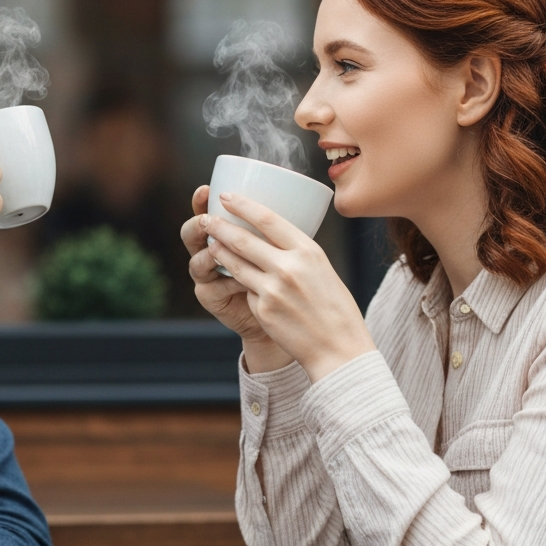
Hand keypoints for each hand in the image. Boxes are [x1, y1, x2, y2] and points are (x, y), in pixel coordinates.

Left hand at [200, 191, 375, 383]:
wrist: (339, 349)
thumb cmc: (335, 309)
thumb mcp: (323, 270)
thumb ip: (298, 253)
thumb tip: (272, 237)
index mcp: (308, 251)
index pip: (268, 219)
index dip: (243, 205)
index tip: (226, 196)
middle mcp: (289, 266)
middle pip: (243, 239)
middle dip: (220, 226)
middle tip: (206, 218)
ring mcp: (273, 288)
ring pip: (236, 263)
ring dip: (219, 251)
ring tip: (210, 243)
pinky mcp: (263, 308)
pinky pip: (246, 290)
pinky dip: (242, 286)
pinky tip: (239, 286)